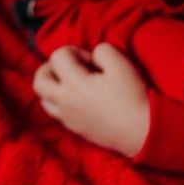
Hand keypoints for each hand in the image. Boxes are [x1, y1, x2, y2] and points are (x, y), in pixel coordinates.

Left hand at [33, 44, 150, 157]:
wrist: (144, 133)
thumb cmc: (133, 96)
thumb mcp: (121, 63)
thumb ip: (102, 51)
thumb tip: (91, 56)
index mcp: (74, 84)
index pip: (57, 57)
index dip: (74, 51)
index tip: (92, 61)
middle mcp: (65, 102)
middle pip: (39, 81)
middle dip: (50, 68)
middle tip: (71, 67)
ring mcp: (68, 118)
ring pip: (44, 99)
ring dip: (53, 86)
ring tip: (73, 83)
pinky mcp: (76, 130)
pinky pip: (57, 113)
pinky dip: (61, 102)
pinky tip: (81, 99)